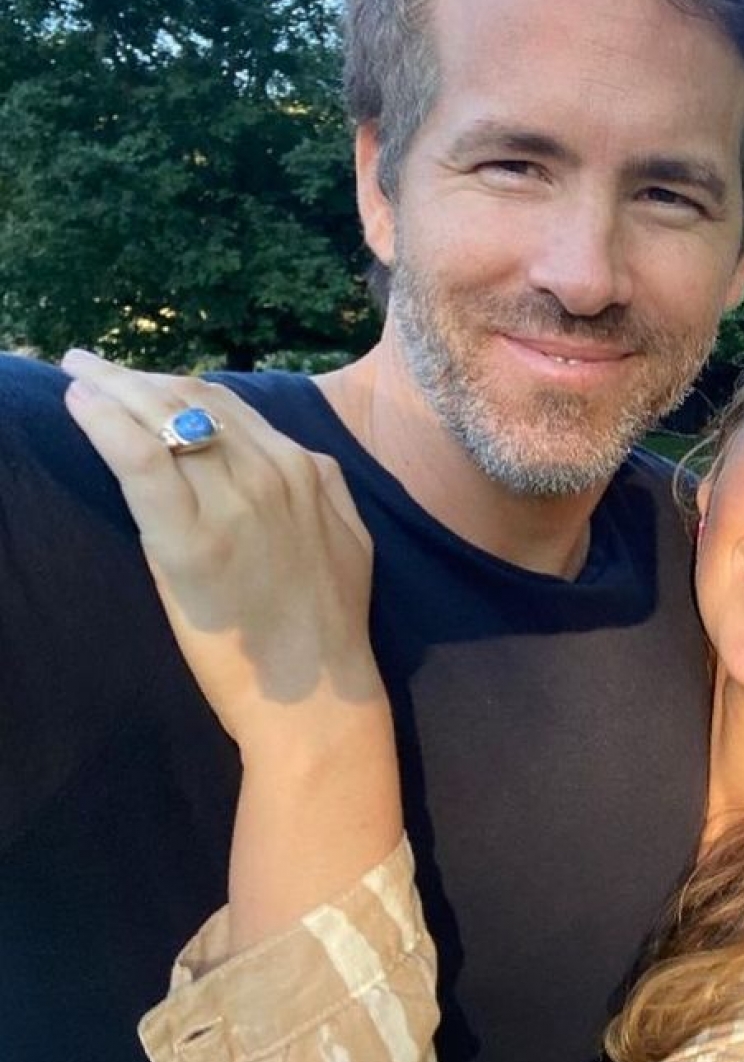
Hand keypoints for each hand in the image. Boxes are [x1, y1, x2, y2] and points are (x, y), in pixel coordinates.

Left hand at [61, 350, 386, 757]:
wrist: (318, 697)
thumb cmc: (330, 628)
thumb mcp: (349, 539)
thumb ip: (322, 491)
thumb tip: (292, 458)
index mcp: (307, 470)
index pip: (229, 405)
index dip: (174, 385)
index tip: (136, 382)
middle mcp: (272, 471)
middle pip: (193, 400)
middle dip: (135, 375)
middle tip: (89, 364)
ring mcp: (233, 503)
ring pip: (164, 419)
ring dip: (113, 387)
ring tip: (76, 373)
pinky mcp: (191, 541)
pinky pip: (143, 461)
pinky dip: (106, 424)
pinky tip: (77, 402)